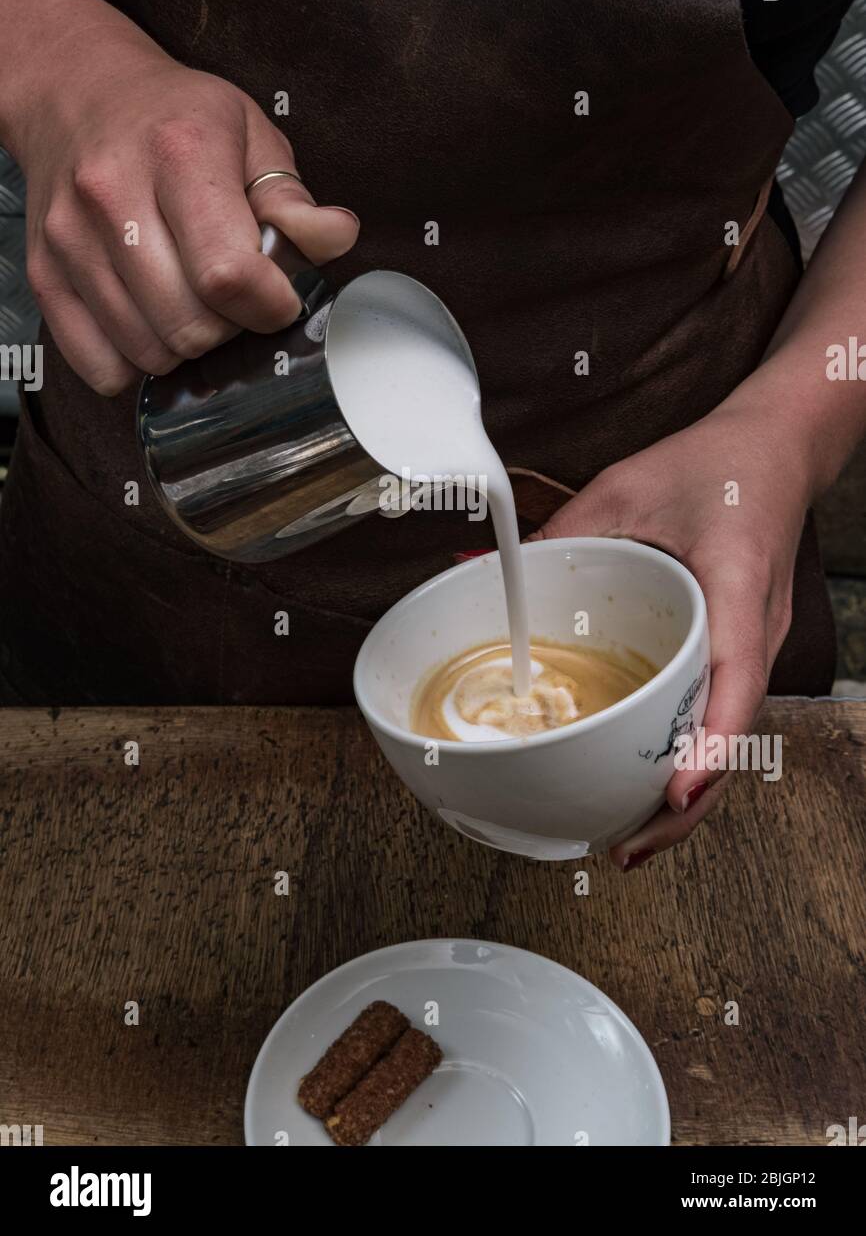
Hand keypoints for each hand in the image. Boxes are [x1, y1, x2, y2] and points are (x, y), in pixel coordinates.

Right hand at [17, 23, 358, 393]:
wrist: (79, 93)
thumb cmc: (175, 120)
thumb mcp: (251, 136)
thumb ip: (294, 201)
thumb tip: (336, 237)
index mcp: (179, 154)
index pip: (227, 274)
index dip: (268, 305)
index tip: (277, 295)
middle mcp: (113, 195)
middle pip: (189, 324)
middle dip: (229, 327)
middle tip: (234, 296)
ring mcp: (70, 240)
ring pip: (148, 351)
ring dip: (185, 345)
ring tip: (192, 300)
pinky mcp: (44, 275)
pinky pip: (100, 366)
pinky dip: (136, 362)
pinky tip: (152, 320)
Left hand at [529, 399, 814, 868]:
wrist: (776, 451)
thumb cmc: (712, 465)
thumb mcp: (624, 487)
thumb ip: (559, 534)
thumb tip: (485, 570)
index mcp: (737, 583)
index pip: (735, 677)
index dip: (708, 744)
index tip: (674, 789)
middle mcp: (757, 630)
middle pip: (733, 739)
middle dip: (685, 804)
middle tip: (623, 847)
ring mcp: (756, 648)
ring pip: (729, 742)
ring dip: (686, 797)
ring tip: (628, 838)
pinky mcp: (743, 653)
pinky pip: (720, 718)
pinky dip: (689, 760)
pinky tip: (650, 785)